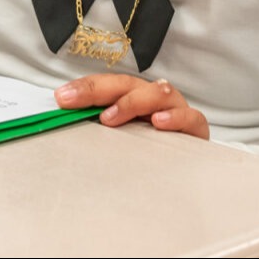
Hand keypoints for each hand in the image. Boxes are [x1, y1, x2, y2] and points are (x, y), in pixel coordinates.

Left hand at [54, 74, 209, 139]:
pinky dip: (174, 117)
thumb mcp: (119, 139)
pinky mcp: (196, 129)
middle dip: (98, 90)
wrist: (187, 173)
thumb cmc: (148, 152)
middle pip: (127, 84)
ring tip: (111, 117)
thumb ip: (97, 129)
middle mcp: (154, 99)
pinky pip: (190, 117)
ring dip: (132, 102)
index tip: (62, 97)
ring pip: (159, 92)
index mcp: (134, 97)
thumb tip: (64, 121)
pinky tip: (158, 122)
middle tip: (73, 101)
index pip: (108, 84)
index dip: (85, 88)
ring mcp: (176, 110)